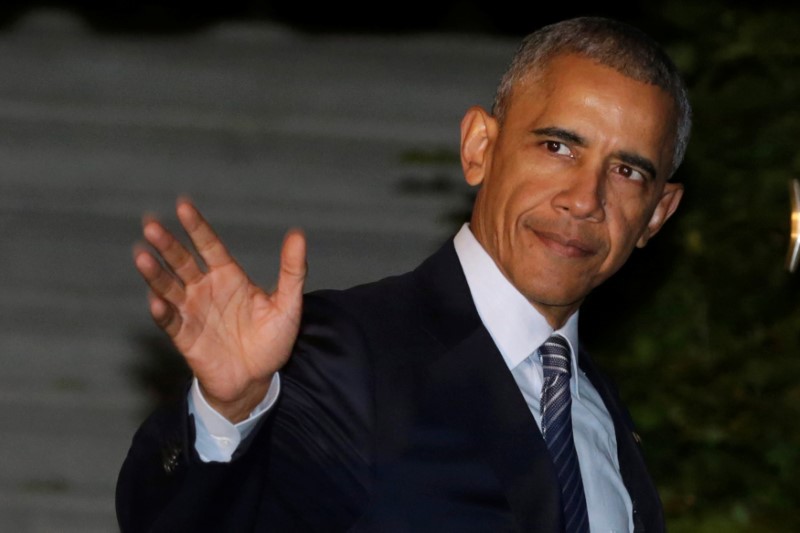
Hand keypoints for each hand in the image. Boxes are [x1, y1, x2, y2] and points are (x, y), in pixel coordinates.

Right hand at [134, 198, 306, 421]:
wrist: (257, 380)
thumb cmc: (272, 341)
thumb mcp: (287, 304)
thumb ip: (292, 270)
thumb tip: (298, 234)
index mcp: (228, 276)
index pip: (209, 245)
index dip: (196, 226)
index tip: (183, 205)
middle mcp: (206, 289)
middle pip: (182, 261)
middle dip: (167, 244)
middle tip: (150, 225)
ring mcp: (193, 311)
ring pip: (169, 287)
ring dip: (155, 273)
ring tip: (142, 256)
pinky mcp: (185, 337)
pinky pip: (170, 321)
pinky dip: (162, 311)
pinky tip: (156, 300)